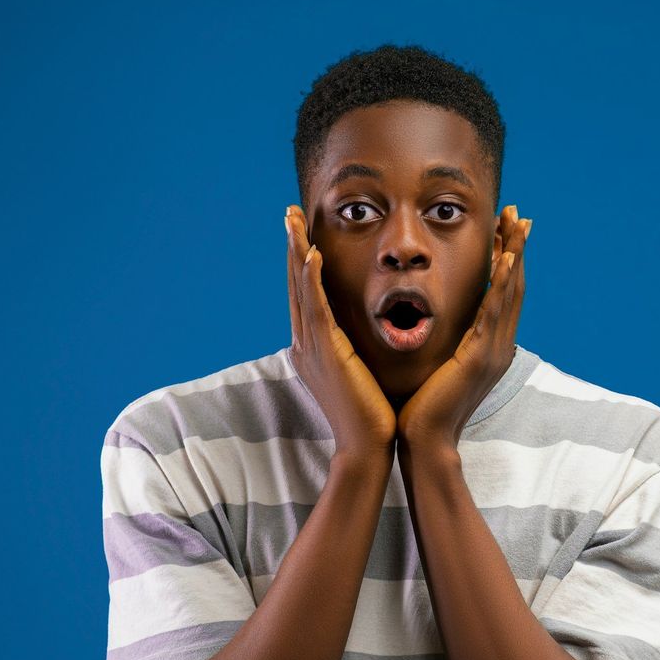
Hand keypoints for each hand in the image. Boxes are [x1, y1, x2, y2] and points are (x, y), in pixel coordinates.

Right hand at [285, 204, 396, 459]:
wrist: (367, 447)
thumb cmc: (370, 415)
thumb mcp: (356, 373)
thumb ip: (351, 351)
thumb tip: (357, 338)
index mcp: (313, 347)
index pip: (305, 294)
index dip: (301, 261)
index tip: (302, 231)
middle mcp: (305, 343)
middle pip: (296, 284)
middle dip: (293, 246)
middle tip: (290, 213)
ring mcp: (312, 347)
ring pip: (301, 289)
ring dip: (297, 251)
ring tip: (294, 220)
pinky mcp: (325, 352)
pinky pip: (315, 308)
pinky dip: (311, 279)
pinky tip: (312, 254)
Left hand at [396, 204, 530, 455]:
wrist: (424, 442)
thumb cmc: (423, 408)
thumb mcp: (440, 367)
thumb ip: (448, 345)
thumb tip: (439, 326)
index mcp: (488, 347)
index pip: (503, 294)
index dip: (507, 260)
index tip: (507, 229)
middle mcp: (498, 346)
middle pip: (514, 286)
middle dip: (516, 248)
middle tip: (519, 214)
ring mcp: (492, 352)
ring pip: (510, 293)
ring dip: (514, 255)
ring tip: (517, 223)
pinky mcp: (479, 358)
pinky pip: (494, 313)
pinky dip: (502, 285)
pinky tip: (506, 260)